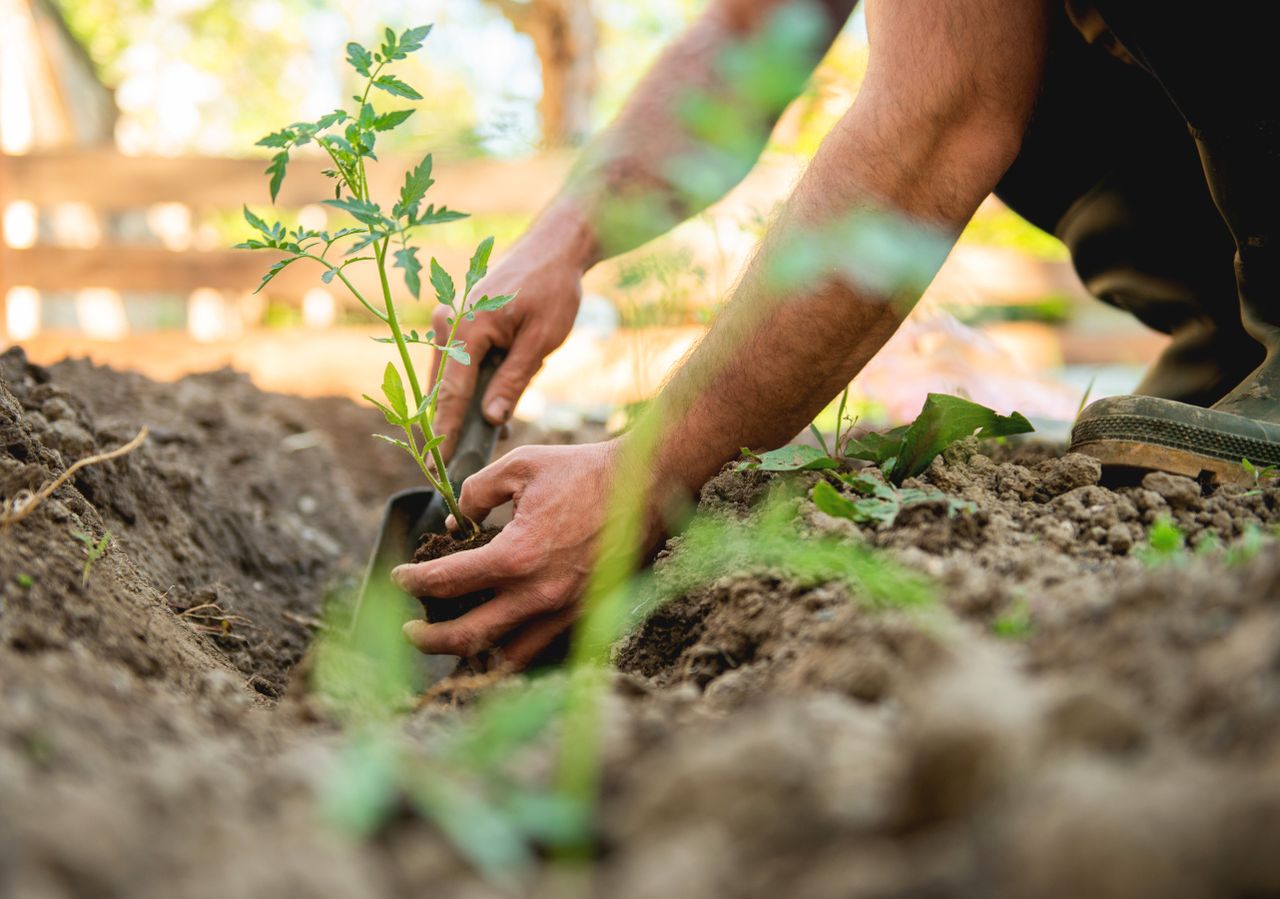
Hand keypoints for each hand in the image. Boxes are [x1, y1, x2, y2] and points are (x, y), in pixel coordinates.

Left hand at [392, 441, 620, 668]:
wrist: (648, 485)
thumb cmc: (584, 471)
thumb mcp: (521, 466)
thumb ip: (476, 491)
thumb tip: (456, 521)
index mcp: (517, 556)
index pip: (446, 581)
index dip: (413, 580)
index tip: (399, 576)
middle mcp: (539, 595)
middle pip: (466, 637)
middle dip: (427, 638)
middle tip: (410, 629)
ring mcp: (565, 612)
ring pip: (505, 657)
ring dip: (471, 653)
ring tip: (453, 641)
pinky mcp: (586, 616)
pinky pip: (542, 650)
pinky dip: (512, 651)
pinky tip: (499, 638)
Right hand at [431, 234, 584, 458]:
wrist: (554, 248)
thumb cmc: (552, 290)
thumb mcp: (540, 341)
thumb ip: (514, 381)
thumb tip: (490, 420)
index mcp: (466, 327)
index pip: (451, 393)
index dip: (444, 433)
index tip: (435, 467)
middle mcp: (447, 323)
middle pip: (443, 388)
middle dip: (451, 426)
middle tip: (454, 464)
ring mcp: (449, 320)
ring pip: (449, 379)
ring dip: (463, 408)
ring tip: (484, 438)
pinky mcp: (457, 322)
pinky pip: (458, 364)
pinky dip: (470, 388)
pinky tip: (493, 409)